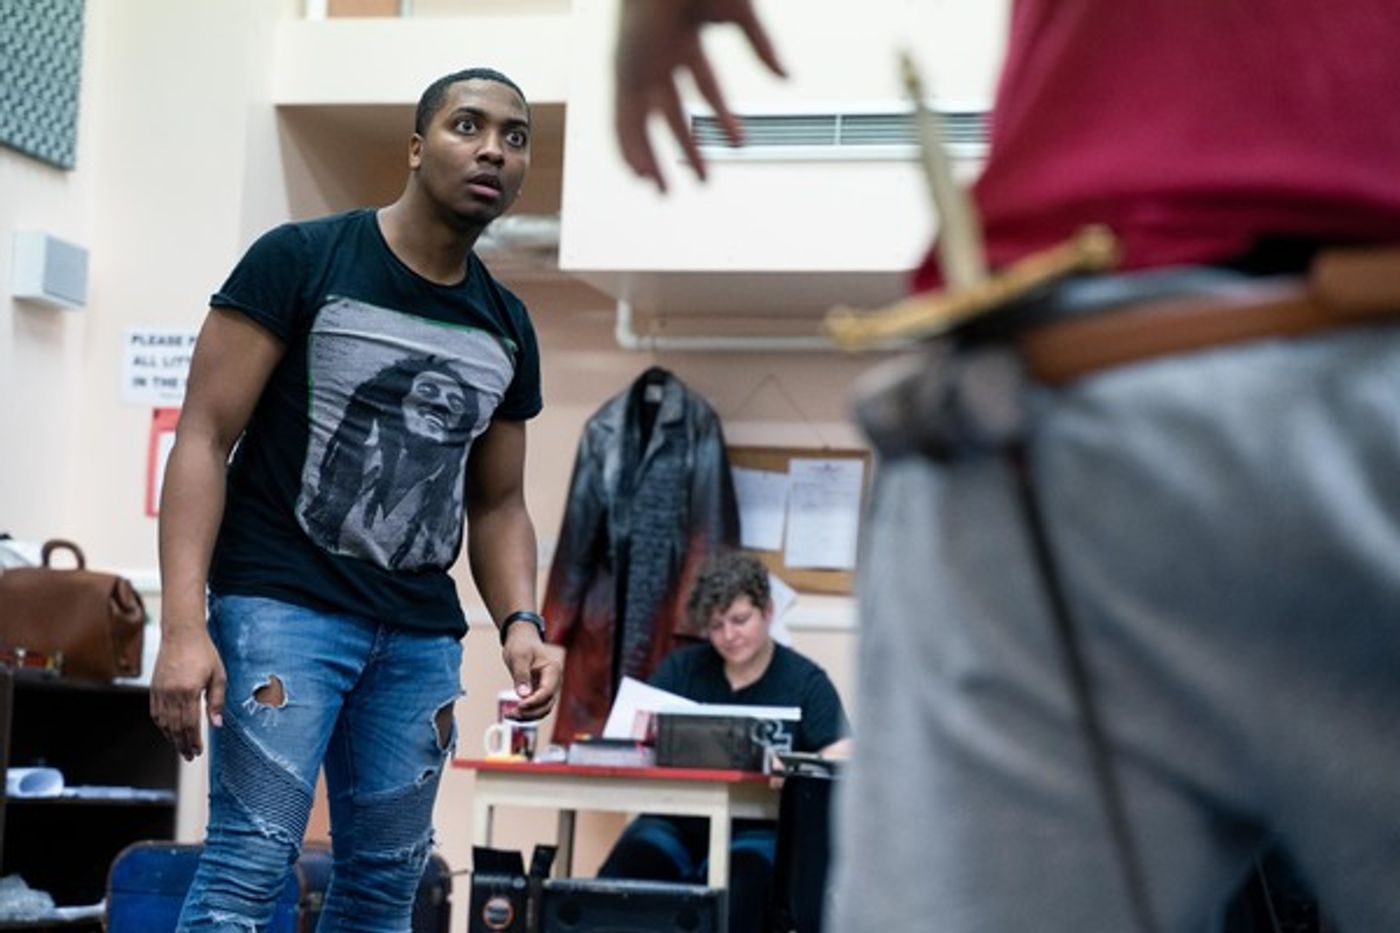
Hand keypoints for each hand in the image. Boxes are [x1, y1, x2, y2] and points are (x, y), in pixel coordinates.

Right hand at [150, 625, 225, 760]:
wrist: (182, 635)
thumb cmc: (204, 653)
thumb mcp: (218, 676)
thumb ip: (217, 701)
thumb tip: (217, 725)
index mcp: (189, 691)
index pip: (190, 724)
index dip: (193, 740)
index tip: (198, 751)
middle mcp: (171, 694)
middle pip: (176, 727)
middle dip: (183, 744)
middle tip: (190, 756)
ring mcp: (160, 692)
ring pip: (164, 723)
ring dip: (172, 738)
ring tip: (181, 748)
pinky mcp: (154, 689)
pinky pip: (156, 713)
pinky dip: (162, 726)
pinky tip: (169, 732)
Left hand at [501, 624, 561, 720]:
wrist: (521, 639)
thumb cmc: (521, 645)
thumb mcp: (518, 657)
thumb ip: (521, 676)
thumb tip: (523, 695)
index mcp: (553, 670)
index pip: (547, 691)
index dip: (534, 701)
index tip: (519, 705)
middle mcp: (554, 681)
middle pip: (547, 704)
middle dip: (530, 712)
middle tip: (512, 713)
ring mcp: (548, 688)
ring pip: (542, 709)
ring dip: (528, 716)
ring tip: (510, 715)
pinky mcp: (540, 693)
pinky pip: (536, 707)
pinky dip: (526, 713)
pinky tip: (513, 713)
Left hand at [614, 0, 785, 191]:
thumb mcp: (740, 15)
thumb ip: (762, 47)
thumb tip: (786, 79)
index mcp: (685, 37)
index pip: (705, 85)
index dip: (722, 115)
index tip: (739, 141)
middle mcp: (658, 55)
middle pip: (671, 113)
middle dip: (686, 148)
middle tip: (702, 180)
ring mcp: (638, 64)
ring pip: (642, 123)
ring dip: (653, 158)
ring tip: (664, 192)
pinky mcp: (623, 72)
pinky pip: (620, 119)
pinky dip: (628, 148)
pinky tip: (639, 174)